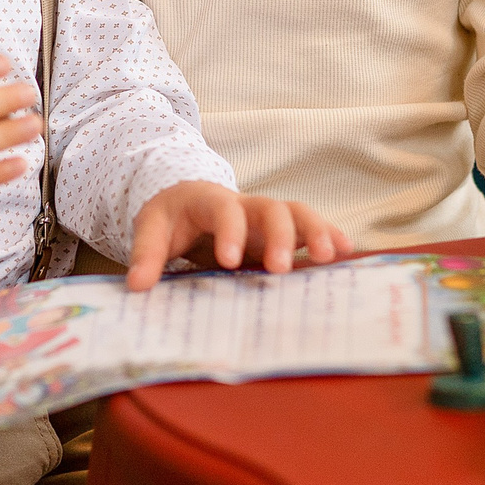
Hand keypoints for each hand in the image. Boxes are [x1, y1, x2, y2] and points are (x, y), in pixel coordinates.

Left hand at [125, 184, 348, 290]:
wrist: (186, 198)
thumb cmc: (171, 216)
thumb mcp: (151, 228)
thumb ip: (146, 254)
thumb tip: (137, 286)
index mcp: (211, 201)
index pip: (224, 210)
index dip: (229, 232)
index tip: (228, 261)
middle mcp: (246, 204)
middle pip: (272, 208)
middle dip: (280, 236)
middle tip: (281, 269)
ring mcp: (268, 217)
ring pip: (298, 213)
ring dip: (316, 232)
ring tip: (330, 257)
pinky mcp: (283, 231)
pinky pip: (311, 228)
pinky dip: (329, 236)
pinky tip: (347, 253)